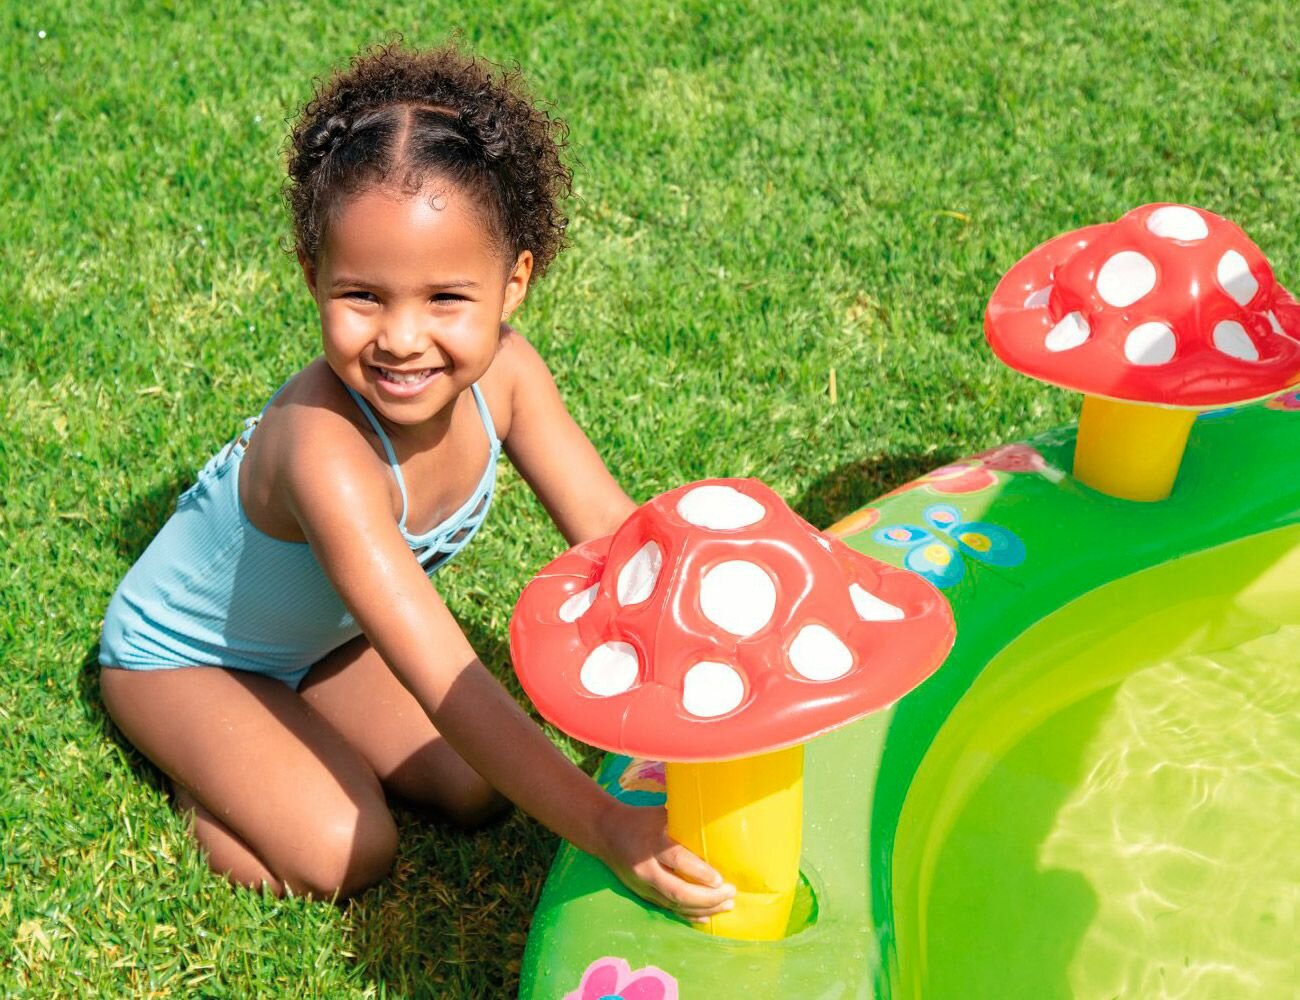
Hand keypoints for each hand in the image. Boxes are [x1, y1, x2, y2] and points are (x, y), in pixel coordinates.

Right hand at [595, 801, 735, 921]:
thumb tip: (720, 820)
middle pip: (678, 891)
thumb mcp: (662, 814)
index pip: (677, 860)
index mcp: (652, 843)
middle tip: (731, 893)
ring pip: (675, 905)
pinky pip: (669, 909)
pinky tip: (707, 916)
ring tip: (727, 905)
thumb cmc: (641, 819)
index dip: (700, 872)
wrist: (606, 833)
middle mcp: (646, 868)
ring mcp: (643, 886)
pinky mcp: (643, 895)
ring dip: (703, 909)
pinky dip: (689, 915)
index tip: (720, 879)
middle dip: (708, 897)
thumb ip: (686, 821)